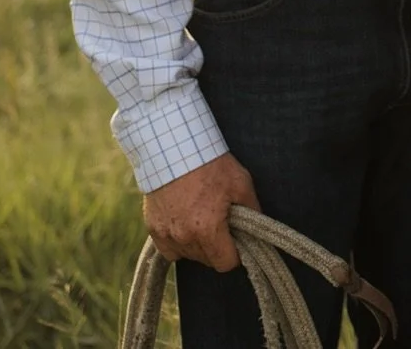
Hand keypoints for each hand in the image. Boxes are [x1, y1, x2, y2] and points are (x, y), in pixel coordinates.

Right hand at [142, 153, 259, 269]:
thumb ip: (252, 210)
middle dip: (217, 246)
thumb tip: (258, 229)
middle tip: (220, 223)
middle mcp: (184, 238)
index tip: (237, 240)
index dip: (235, 254)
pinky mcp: (152, 228)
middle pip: (207, 259)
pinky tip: (183, 222)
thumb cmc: (210, 163)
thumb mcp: (241, 183)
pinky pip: (168, 248)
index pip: (225, 263)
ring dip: (196, 244)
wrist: (175, 147)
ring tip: (201, 218)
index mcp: (208, 230)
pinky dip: (177, 241)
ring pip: (187, 255)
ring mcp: (166, 234)